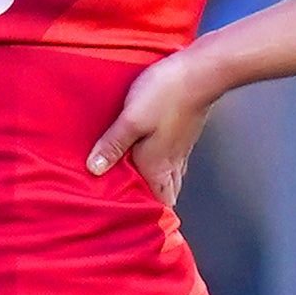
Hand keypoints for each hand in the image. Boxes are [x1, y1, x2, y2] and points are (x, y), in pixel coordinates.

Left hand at [87, 51, 222, 205]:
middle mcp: (172, 163)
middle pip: (166, 194)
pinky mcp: (183, 134)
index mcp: (159, 166)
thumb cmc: (165, 95)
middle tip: (129, 207)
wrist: (201, 72)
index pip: (160, 204)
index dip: (149, 216)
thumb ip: (112, 146)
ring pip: (170, 178)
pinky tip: (149, 159)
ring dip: (156, 185)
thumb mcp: (130, 121)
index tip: (129, 222)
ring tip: (135, 187)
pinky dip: (161, 167)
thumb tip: (94, 170)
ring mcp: (181, 149)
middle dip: (151, 204)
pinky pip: (172, 160)